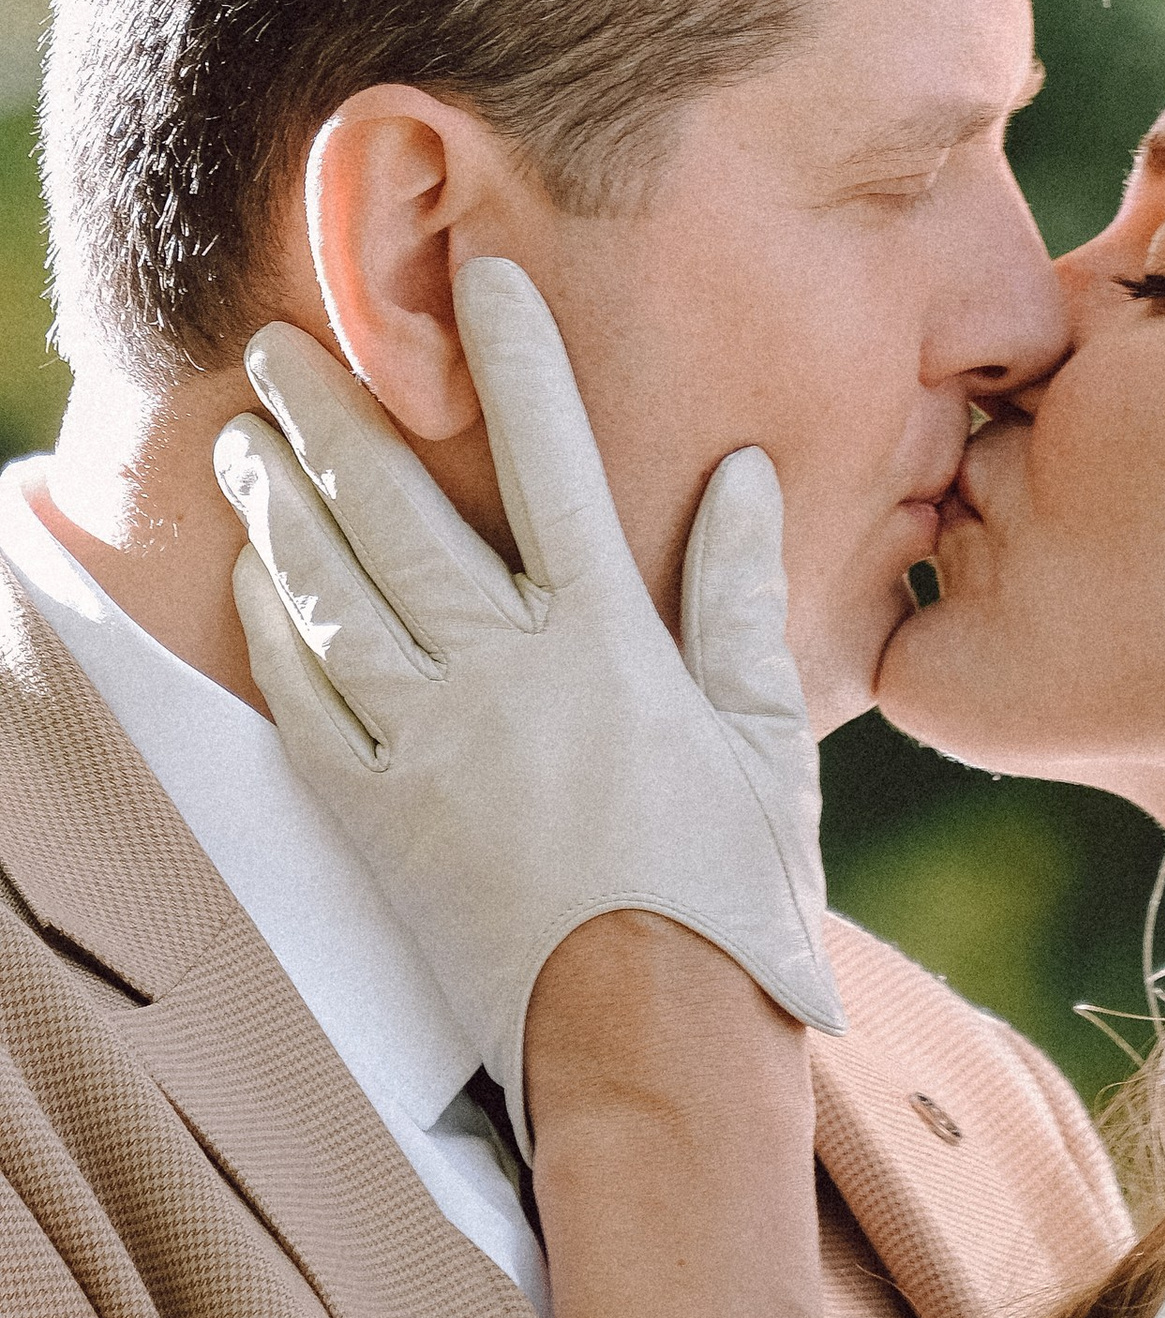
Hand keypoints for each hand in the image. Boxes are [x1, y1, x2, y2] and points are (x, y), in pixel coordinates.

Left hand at [213, 256, 842, 1151]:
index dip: (515, 359)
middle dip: (333, 417)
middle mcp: (507, 676)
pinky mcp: (383, 822)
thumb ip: (743, 598)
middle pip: (396, 513)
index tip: (481, 278)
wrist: (649, 1040)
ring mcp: (433, 749)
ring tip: (246, 439)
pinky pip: (307, 706)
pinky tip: (256, 584)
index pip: (552, 460)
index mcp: (610, 641)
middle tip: (278, 343)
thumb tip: (738, 474)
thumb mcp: (766, 738)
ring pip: (331, 596)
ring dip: (281, 508)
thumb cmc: (732, 892)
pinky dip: (274, 633)